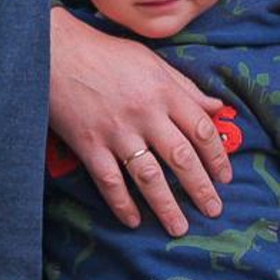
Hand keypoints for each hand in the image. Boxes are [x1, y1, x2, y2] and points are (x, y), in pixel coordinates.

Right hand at [48, 11, 231, 229]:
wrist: (53, 52)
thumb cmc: (106, 54)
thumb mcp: (152, 62)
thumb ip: (186, 87)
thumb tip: (218, 107)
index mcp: (164, 92)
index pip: (201, 130)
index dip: (217, 157)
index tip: (225, 177)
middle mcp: (145, 114)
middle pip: (181, 158)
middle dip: (200, 188)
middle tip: (213, 210)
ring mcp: (116, 131)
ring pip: (148, 176)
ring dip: (166, 206)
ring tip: (179, 227)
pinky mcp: (88, 144)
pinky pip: (109, 181)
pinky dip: (121, 204)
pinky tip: (133, 221)